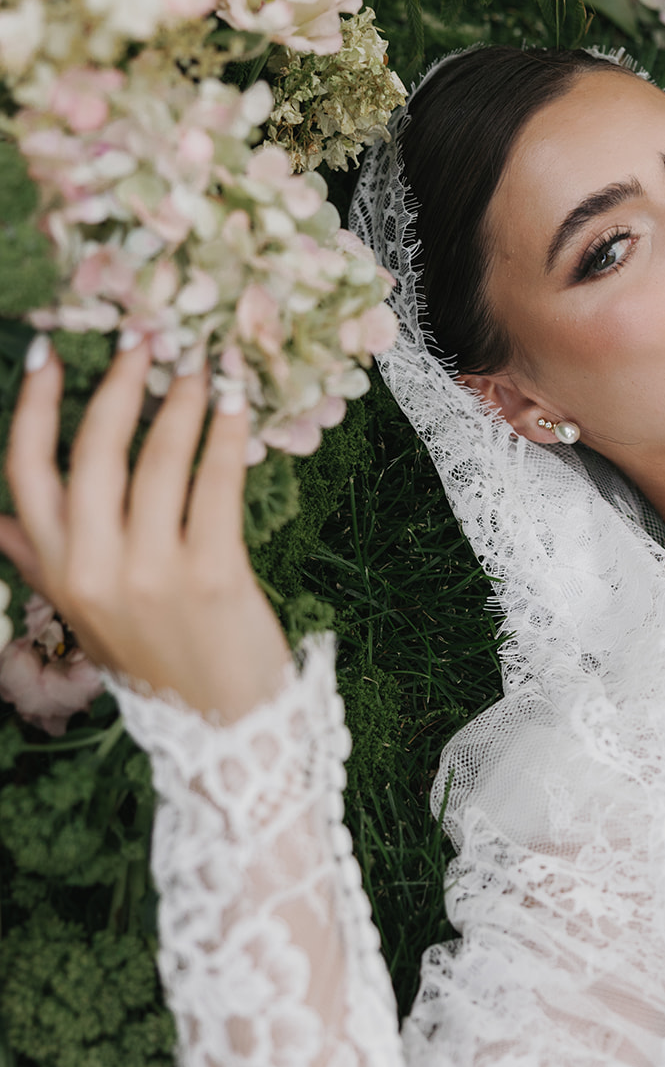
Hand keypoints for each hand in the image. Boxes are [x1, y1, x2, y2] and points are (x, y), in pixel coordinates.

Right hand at [0, 338, 289, 723]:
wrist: (222, 730)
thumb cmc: (158, 660)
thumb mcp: (85, 614)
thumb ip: (41, 561)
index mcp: (58, 571)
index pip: (24, 473)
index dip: (31, 406)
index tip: (48, 351)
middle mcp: (93, 568)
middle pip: (92, 451)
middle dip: (119, 383)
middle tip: (145, 336)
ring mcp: (150, 572)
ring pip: (158, 458)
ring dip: (181, 398)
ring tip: (200, 360)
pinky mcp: (211, 574)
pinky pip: (216, 482)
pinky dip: (226, 433)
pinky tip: (236, 400)